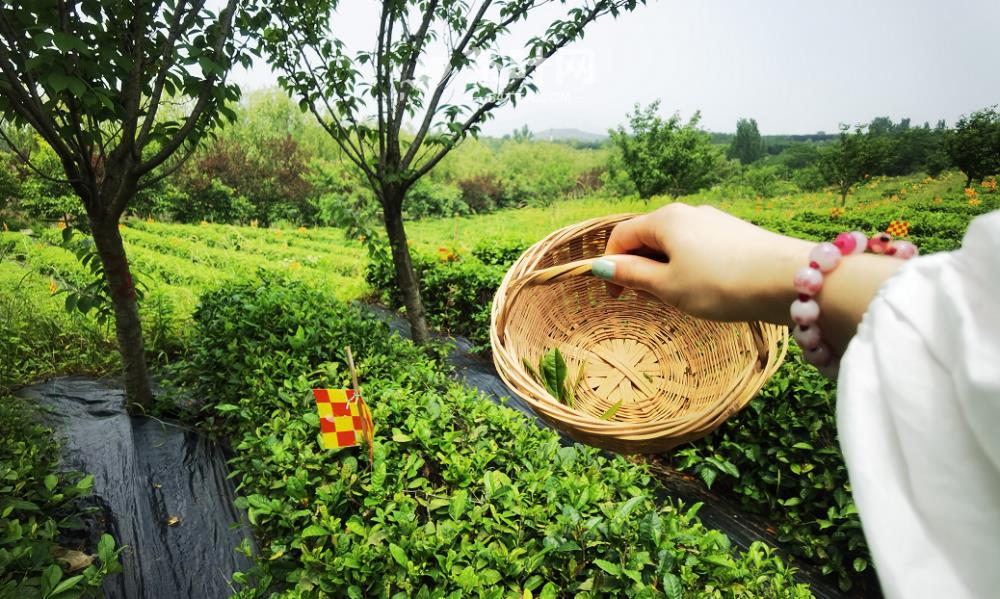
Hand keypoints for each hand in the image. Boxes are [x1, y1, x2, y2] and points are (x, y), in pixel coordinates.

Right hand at [593, 203, 812, 323]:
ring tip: (672, 299)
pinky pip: (698, 247)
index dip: (610, 264)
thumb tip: (602, 265)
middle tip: (642, 301)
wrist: (788, 280)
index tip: (615, 296)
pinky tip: (702, 289)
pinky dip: (688, 266)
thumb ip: (633, 274)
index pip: (622, 235)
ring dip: (664, 269)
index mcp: (665, 219)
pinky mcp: (735, 234)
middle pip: (649, 236)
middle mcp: (689, 212)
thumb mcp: (668, 285)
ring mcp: (715, 221)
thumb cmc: (720, 283)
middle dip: (638, 267)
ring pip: (675, 243)